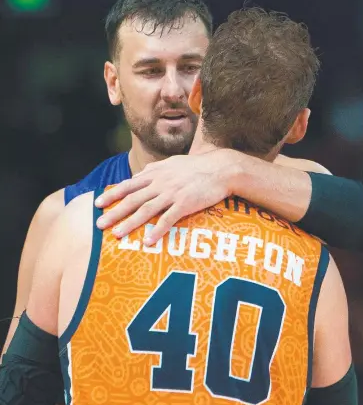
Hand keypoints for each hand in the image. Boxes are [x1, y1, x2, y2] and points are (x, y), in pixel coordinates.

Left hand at [95, 151, 237, 245]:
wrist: (221, 168)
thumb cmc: (197, 167)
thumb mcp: (172, 163)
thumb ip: (154, 170)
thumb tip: (137, 176)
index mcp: (156, 174)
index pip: (129, 185)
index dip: (112, 194)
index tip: (98, 203)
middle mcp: (161, 183)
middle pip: (133, 199)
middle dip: (114, 212)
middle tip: (99, 224)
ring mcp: (173, 193)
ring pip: (146, 210)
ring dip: (130, 223)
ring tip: (117, 234)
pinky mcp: (186, 204)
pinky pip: (169, 219)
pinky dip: (158, 230)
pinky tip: (148, 241)